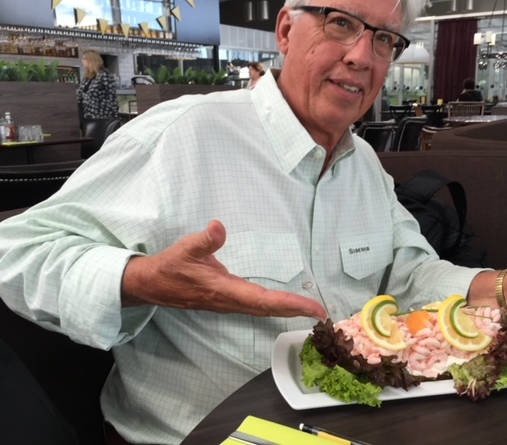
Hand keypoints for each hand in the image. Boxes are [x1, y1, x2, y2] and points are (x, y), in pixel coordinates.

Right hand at [122, 220, 326, 319]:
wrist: (152, 286)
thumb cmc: (170, 267)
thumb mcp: (185, 249)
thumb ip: (204, 240)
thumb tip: (219, 227)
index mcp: (223, 290)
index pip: (263, 299)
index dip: (289, 304)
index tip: (312, 308)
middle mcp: (230, 301)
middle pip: (268, 309)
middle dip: (296, 311)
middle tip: (321, 312)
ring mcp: (229, 304)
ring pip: (263, 310)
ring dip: (287, 310)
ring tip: (310, 310)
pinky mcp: (228, 301)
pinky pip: (257, 307)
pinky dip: (275, 306)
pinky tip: (285, 304)